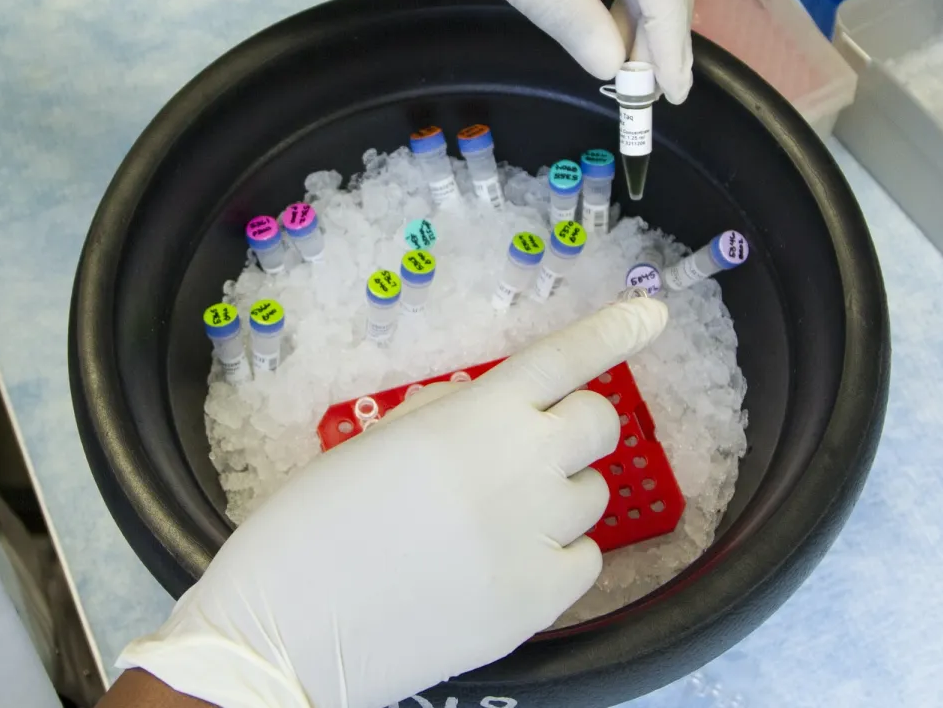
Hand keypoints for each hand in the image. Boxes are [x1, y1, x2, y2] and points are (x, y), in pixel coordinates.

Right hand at [115, 298, 670, 707]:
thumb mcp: (374, 443)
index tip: (651, 312)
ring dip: (560, 493)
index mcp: (474, 416)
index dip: (614, 330)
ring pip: (593, 494)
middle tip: (535, 446)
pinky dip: (559, 555)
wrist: (291, 629)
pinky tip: (507, 563)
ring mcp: (538, 535)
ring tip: (498, 518)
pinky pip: (584, 560)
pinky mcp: (541, 600)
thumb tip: (484, 409)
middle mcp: (521, 466)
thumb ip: (444, 417)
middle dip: (576, 424)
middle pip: (599, 423)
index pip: (565, 357)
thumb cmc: (311, 527)